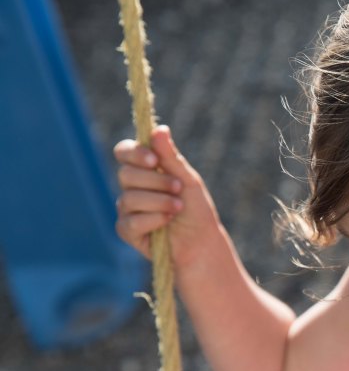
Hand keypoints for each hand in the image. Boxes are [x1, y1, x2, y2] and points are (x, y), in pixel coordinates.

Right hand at [113, 125, 221, 268]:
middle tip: (178, 188)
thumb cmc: (196, 209)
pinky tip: (167, 222)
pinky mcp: (127, 230)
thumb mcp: (188, 180)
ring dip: (159, 202)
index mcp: (144, 170)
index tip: (154, 161)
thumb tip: (159, 129)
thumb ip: (171, 157)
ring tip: (178, 208)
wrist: (202, 242)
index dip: (134, 153)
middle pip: (126, 174)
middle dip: (156, 181)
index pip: (124, 152)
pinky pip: (130, 222)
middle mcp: (132, 187)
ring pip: (129, 198)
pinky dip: (153, 220)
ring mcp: (127, 209)